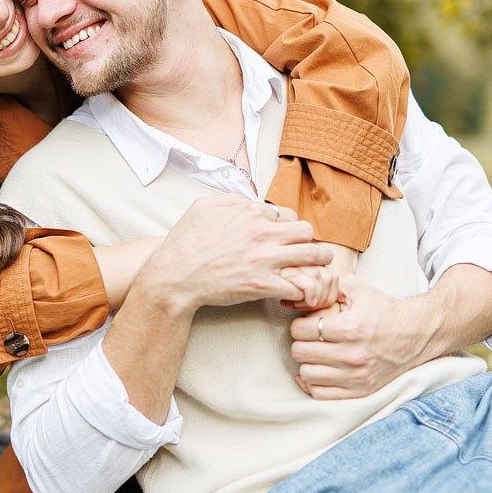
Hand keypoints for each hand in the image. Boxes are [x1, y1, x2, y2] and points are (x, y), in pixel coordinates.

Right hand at [139, 195, 333, 311]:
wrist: (173, 274)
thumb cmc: (185, 241)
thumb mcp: (204, 206)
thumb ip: (231, 199)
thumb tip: (247, 201)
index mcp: (249, 212)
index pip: (288, 214)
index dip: (289, 226)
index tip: (286, 238)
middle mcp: (261, 232)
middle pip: (307, 231)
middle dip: (309, 241)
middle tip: (306, 252)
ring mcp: (264, 258)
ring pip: (313, 255)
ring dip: (317, 263)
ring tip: (315, 271)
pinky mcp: (262, 284)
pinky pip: (299, 285)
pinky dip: (302, 289)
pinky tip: (296, 292)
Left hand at [288, 273, 431, 399]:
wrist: (417, 333)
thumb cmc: (384, 309)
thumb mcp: (357, 288)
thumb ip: (327, 283)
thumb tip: (299, 290)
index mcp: (350, 328)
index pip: (301, 330)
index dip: (298, 324)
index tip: (306, 323)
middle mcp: (353, 355)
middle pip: (300, 352)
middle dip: (300, 342)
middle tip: (309, 338)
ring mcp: (357, 376)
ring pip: (307, 374)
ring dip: (307, 362)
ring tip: (315, 353)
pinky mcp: (361, 391)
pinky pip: (321, 394)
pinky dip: (313, 383)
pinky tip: (318, 370)